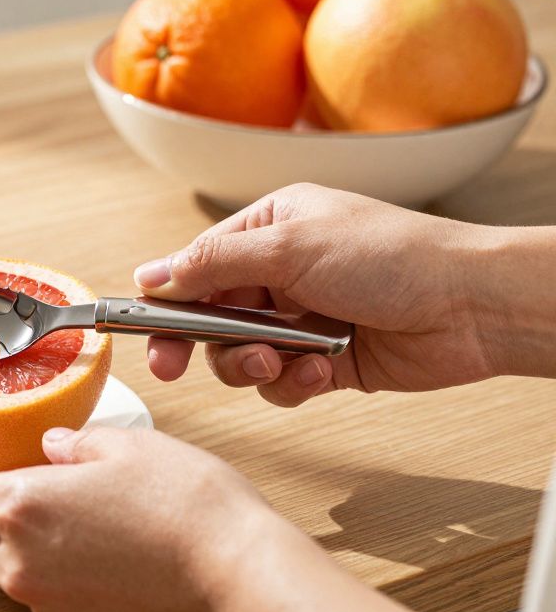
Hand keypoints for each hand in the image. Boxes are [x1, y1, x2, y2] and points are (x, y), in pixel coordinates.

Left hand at [0, 426, 439, 611]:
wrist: (233, 567)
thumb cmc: (185, 502)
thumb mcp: (128, 445)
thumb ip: (75, 443)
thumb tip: (53, 447)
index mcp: (22, 505)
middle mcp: (21, 562)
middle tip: (39, 504)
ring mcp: (47, 605)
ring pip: (7, 579)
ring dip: (23, 557)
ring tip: (77, 535)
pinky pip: (46, 606)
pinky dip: (59, 587)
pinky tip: (101, 565)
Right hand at [134, 183, 555, 405]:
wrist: (471, 306)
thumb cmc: (393, 256)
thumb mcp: (289, 247)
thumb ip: (213, 263)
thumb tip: (151, 274)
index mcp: (269, 229)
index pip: (195, 265)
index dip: (165, 299)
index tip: (141, 329)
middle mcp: (281, 273)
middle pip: (209, 316)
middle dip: (198, 342)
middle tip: (171, 367)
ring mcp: (302, 318)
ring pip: (240, 355)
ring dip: (252, 364)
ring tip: (280, 361)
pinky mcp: (324, 361)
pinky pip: (280, 382)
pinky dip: (292, 382)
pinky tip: (320, 371)